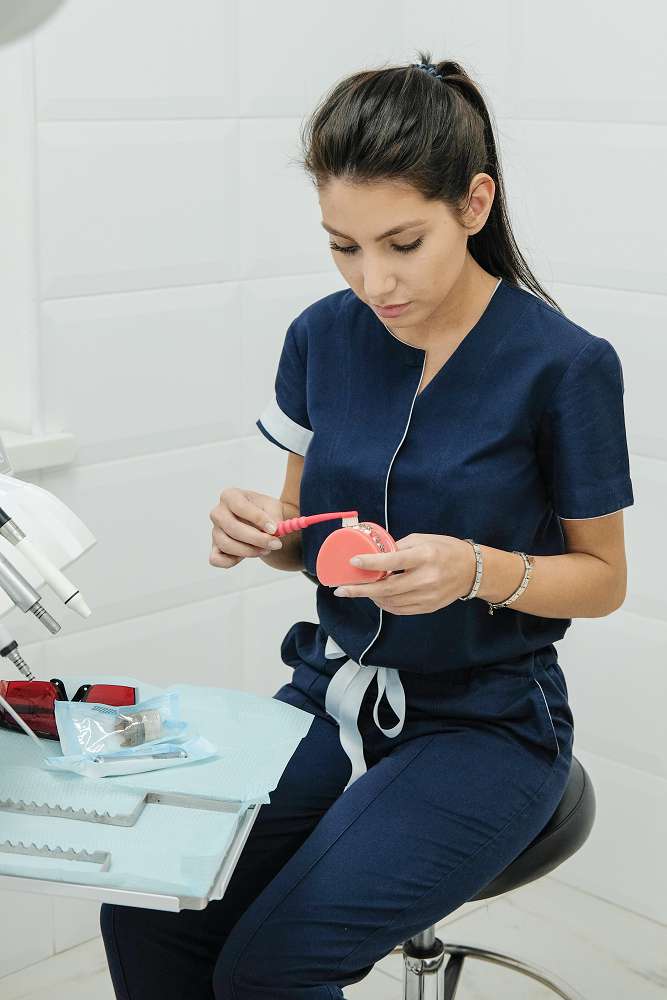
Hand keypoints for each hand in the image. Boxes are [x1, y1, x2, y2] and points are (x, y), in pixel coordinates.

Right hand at [209, 488, 284, 568]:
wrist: (263, 522)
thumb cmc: (265, 511)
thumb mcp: (274, 507)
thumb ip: (274, 516)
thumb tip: (275, 530)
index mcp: (230, 496)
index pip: (240, 506)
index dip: (257, 519)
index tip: (274, 529)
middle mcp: (218, 512)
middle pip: (232, 528)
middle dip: (256, 539)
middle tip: (275, 544)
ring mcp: (215, 531)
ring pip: (226, 545)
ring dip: (249, 551)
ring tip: (266, 549)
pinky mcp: (215, 548)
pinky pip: (216, 559)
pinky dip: (231, 561)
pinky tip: (247, 556)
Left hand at [333, 533, 475, 614]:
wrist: (472, 570)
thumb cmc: (445, 549)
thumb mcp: (422, 539)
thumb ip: (398, 547)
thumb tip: (374, 553)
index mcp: (425, 556)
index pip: (394, 561)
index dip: (371, 562)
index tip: (353, 562)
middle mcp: (426, 578)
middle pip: (387, 588)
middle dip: (360, 590)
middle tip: (341, 590)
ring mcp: (428, 596)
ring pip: (391, 602)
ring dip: (371, 598)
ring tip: (359, 591)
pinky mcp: (428, 607)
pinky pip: (400, 609)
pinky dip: (385, 604)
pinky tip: (377, 598)